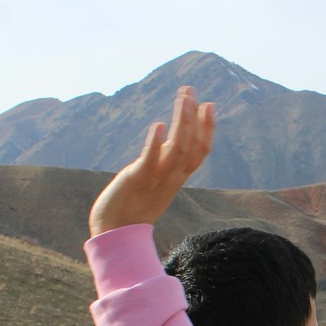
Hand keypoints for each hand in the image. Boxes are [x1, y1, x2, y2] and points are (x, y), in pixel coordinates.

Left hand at [88, 86, 216, 235]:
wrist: (116, 233)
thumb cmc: (133, 206)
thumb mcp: (155, 180)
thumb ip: (164, 161)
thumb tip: (168, 140)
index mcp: (177, 177)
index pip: (200, 151)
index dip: (207, 128)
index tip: (208, 105)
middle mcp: (171, 177)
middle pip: (191, 146)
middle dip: (193, 117)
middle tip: (191, 92)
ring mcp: (156, 179)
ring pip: (177, 149)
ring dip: (182, 122)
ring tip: (183, 99)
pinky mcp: (137, 181)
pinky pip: (150, 162)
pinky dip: (156, 144)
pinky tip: (158, 126)